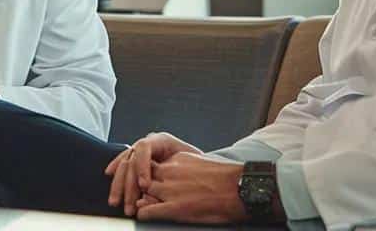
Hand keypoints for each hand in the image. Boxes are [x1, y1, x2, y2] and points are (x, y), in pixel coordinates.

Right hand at [104, 132, 200, 215]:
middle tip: (129, 203)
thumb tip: (160, 185)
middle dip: (127, 184)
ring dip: (119, 185)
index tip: (144, 185)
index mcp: (162, 140)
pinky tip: (109, 174)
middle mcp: (149, 143)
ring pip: (125, 164)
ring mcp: (142, 150)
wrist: (203, 167)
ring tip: (116, 202)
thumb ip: (177, 171)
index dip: (142, 167)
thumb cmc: (199, 165)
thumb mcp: (192, 163)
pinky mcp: (138, 158)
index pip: (144, 149)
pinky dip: (116, 170)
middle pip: (131, 159)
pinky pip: (123, 163)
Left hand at [132, 152, 246, 223]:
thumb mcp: (201, 163)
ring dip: (137, 201)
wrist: (240, 188)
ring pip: (141, 193)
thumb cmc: (227, 178)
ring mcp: (170, 190)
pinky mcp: (173, 208)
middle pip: (142, 177)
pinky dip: (142, 214)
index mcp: (177, 159)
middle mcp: (170, 172)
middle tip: (137, 195)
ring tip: (135, 207)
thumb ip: (184, 166)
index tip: (145, 181)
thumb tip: (176, 170)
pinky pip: (146, 211)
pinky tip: (143, 216)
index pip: (150, 164)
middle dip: (138, 187)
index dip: (146, 174)